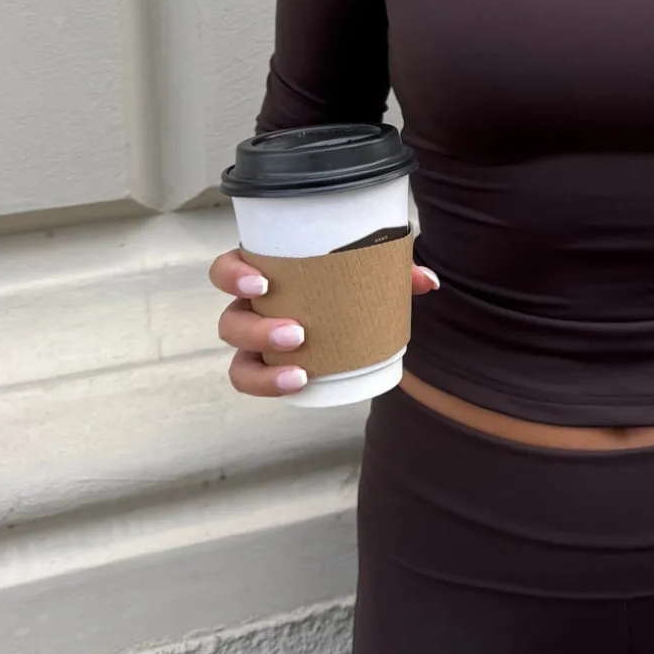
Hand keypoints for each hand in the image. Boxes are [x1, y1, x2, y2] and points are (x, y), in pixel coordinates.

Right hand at [211, 247, 440, 396]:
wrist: (350, 313)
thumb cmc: (345, 279)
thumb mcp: (368, 267)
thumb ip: (395, 270)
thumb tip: (428, 282)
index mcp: (263, 274)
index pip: (226, 271)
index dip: (233, 276)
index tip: (261, 283)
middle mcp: (251, 310)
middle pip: (230, 322)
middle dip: (256, 331)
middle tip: (296, 333)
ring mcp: (256, 344)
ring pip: (238, 362)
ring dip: (263, 371)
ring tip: (301, 371)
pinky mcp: (269, 369)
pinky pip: (258, 382)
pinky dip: (273, 386)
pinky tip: (302, 384)